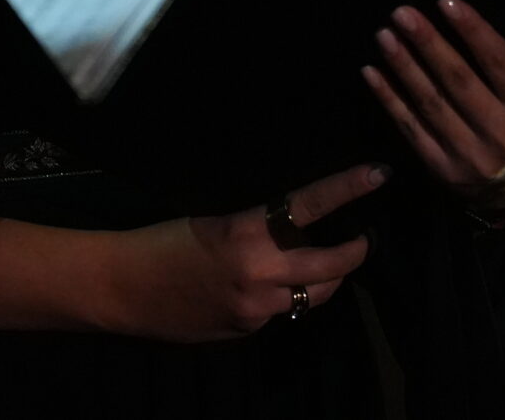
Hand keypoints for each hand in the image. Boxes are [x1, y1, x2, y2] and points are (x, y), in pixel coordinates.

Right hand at [100, 163, 386, 342]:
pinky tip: (265, 285)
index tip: (380, 174)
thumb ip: (254, 223)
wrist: (125, 289)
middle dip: (356, 251)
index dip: (348, 188)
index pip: (309, 205)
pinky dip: (285, 296)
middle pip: (334, 266)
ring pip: (315, 295)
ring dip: (324, 278)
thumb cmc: (160, 239)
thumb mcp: (210, 218)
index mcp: (245, 231)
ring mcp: (257, 308)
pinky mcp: (249, 330)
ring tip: (320, 261)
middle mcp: (260, 272)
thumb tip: (294, 219)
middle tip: (366, 237)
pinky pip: (283, 311)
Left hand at [363, 0, 504, 210]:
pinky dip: (389, 100)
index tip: (446, 2)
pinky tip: (371, 72)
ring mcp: (471, 154)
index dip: (474, 34)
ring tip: (384, 34)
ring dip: (403, 68)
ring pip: (431, 104)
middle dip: (428, 45)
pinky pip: (411, 130)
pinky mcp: (443, 170)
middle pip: (459, 82)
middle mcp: (504, 133)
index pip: (500, 65)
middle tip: (401, 12)